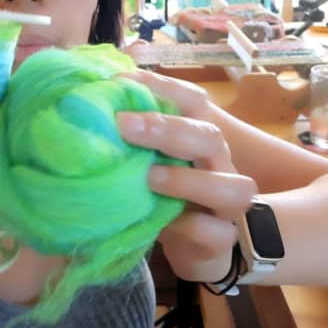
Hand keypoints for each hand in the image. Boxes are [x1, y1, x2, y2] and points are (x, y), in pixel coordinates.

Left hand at [116, 70, 256, 282]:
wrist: (191, 246)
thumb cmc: (165, 194)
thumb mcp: (146, 160)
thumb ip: (129, 135)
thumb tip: (93, 96)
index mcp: (198, 137)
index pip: (194, 101)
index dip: (163, 87)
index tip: (121, 81)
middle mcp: (219, 164)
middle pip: (210, 136)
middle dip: (167, 128)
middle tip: (123, 124)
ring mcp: (226, 204)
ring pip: (233, 187)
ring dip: (188, 180)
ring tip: (150, 177)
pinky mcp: (221, 240)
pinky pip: (217, 233)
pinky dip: (191, 226)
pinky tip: (165, 223)